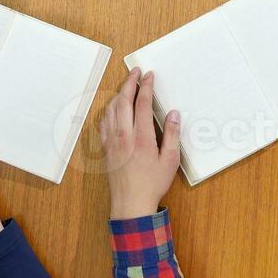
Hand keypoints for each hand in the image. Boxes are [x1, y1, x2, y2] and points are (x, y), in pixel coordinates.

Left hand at [100, 69, 180, 220]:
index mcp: (142, 137)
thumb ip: (171, 135)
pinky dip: (108, 110)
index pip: (142, 103)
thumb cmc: (152, 184)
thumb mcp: (170, 161)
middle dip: (129, 83)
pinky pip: (103, 122)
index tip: (149, 76)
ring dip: (118, 94)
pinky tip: (112, 108)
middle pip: (123, 101)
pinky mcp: (106, 148)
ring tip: (126, 85)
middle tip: (136, 72)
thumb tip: (173, 114)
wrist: (130, 204)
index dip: (146, 86)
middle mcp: (124, 136)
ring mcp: (112, 141)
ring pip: (111, 109)